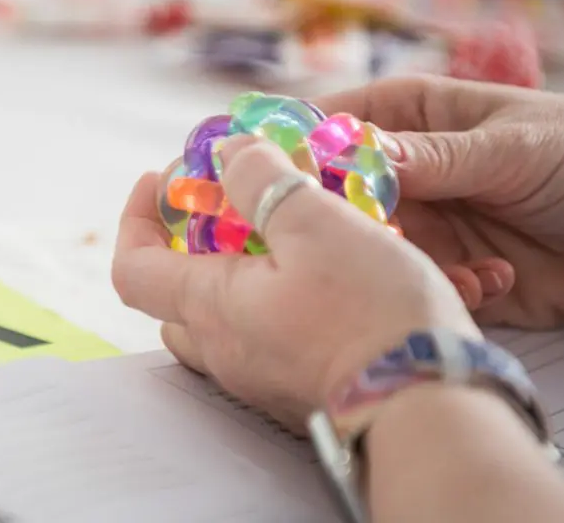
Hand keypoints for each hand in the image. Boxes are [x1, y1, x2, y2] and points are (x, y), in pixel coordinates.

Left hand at [111, 135, 478, 425]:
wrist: (432, 409)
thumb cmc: (372, 314)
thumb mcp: (316, 223)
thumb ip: (262, 181)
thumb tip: (228, 154)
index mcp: (210, 306)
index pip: (131, 267)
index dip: (136, 217)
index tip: (161, 182)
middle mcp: (224, 351)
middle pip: (173, 297)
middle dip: (189, 248)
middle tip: (230, 209)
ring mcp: (261, 380)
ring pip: (223, 322)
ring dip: (238, 278)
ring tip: (287, 239)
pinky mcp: (300, 393)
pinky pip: (268, 344)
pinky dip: (277, 306)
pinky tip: (326, 281)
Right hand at [314, 76, 563, 328]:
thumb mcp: (511, 148)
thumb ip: (432, 158)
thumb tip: (354, 155)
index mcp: (409, 117)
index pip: (326, 126)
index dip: (295, 152)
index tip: (282, 183)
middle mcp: (407, 173)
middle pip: (336, 200)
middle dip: (348, 225)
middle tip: (370, 241)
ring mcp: (430, 224)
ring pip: (375, 252)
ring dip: (407, 265)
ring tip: (459, 268)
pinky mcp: (455, 272)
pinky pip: (421, 288)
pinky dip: (449, 291)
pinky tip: (495, 279)